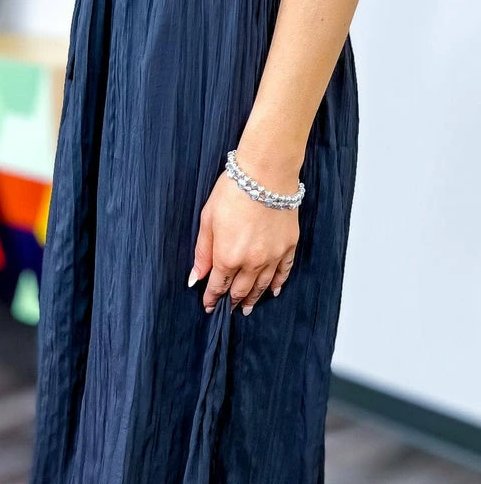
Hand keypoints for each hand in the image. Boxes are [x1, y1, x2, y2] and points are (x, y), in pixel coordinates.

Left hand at [189, 170, 299, 313]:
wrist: (266, 174)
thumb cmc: (233, 191)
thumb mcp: (208, 221)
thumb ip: (203, 253)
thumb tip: (195, 277)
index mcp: (227, 257)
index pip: (218, 286)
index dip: (212, 298)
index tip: (209, 306)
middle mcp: (251, 262)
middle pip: (240, 290)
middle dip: (231, 301)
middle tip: (228, 309)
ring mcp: (272, 256)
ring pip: (262, 286)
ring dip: (253, 299)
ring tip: (246, 308)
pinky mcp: (288, 246)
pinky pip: (283, 272)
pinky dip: (277, 284)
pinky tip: (273, 291)